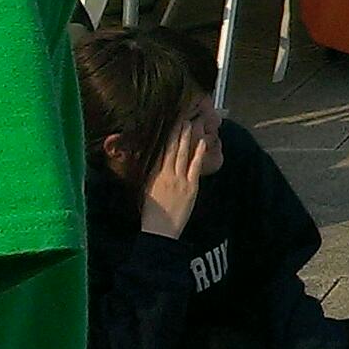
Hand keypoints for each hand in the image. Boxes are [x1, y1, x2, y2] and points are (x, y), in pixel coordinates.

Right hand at [139, 117, 209, 238]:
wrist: (159, 230)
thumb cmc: (152, 214)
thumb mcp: (147, 191)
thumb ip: (151, 176)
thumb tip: (152, 162)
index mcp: (153, 176)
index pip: (160, 152)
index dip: (165, 138)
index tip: (168, 125)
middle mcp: (165, 175)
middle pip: (171, 150)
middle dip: (176, 133)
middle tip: (181, 118)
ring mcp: (179, 180)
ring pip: (182, 154)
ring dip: (186, 138)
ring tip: (190, 124)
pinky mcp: (190, 187)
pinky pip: (195, 166)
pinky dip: (198, 153)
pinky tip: (202, 142)